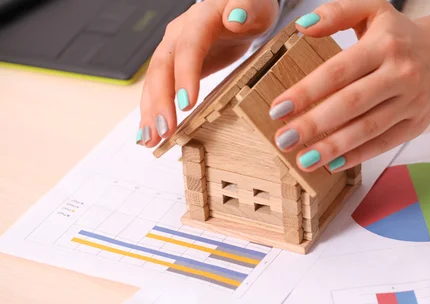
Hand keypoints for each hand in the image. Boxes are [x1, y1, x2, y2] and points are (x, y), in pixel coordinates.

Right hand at [137, 0, 278, 146]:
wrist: (241, 11)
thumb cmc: (250, 9)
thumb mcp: (255, 5)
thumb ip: (247, 8)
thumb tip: (236, 17)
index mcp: (200, 19)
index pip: (189, 46)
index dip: (186, 74)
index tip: (187, 103)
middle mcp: (179, 34)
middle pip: (163, 67)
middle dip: (161, 101)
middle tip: (164, 130)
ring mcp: (173, 51)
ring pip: (155, 81)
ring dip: (150, 112)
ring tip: (150, 139)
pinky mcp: (174, 68)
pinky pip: (159, 90)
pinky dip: (152, 112)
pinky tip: (149, 134)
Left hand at [269, 0, 429, 171]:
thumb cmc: (400, 35)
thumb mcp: (373, 11)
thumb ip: (337, 13)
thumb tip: (302, 26)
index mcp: (384, 45)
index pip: (338, 72)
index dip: (306, 92)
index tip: (278, 109)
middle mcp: (400, 74)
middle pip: (351, 104)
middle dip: (314, 124)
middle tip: (283, 140)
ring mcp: (411, 102)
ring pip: (368, 129)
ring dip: (333, 147)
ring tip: (303, 160)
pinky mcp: (417, 124)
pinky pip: (384, 143)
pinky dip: (358, 156)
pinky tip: (333, 164)